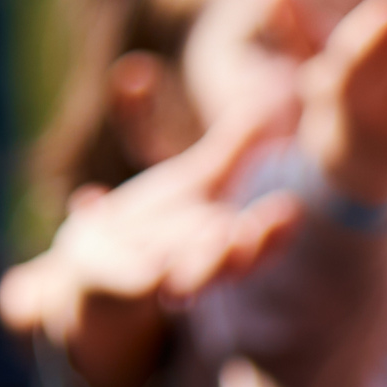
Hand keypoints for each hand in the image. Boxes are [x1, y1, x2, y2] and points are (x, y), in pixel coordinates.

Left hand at [1, 100, 303, 386]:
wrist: (97, 266)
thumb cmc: (159, 224)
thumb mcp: (198, 181)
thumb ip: (235, 149)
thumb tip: (276, 102)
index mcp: (222, 241)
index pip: (258, 241)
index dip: (275, 230)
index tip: (290, 210)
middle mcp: (198, 264)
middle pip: (231, 264)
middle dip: (246, 249)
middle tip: (253, 229)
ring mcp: (161, 278)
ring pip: (191, 278)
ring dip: (206, 264)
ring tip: (218, 238)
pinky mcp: (122, 285)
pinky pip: (137, 285)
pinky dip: (147, 278)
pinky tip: (158, 269)